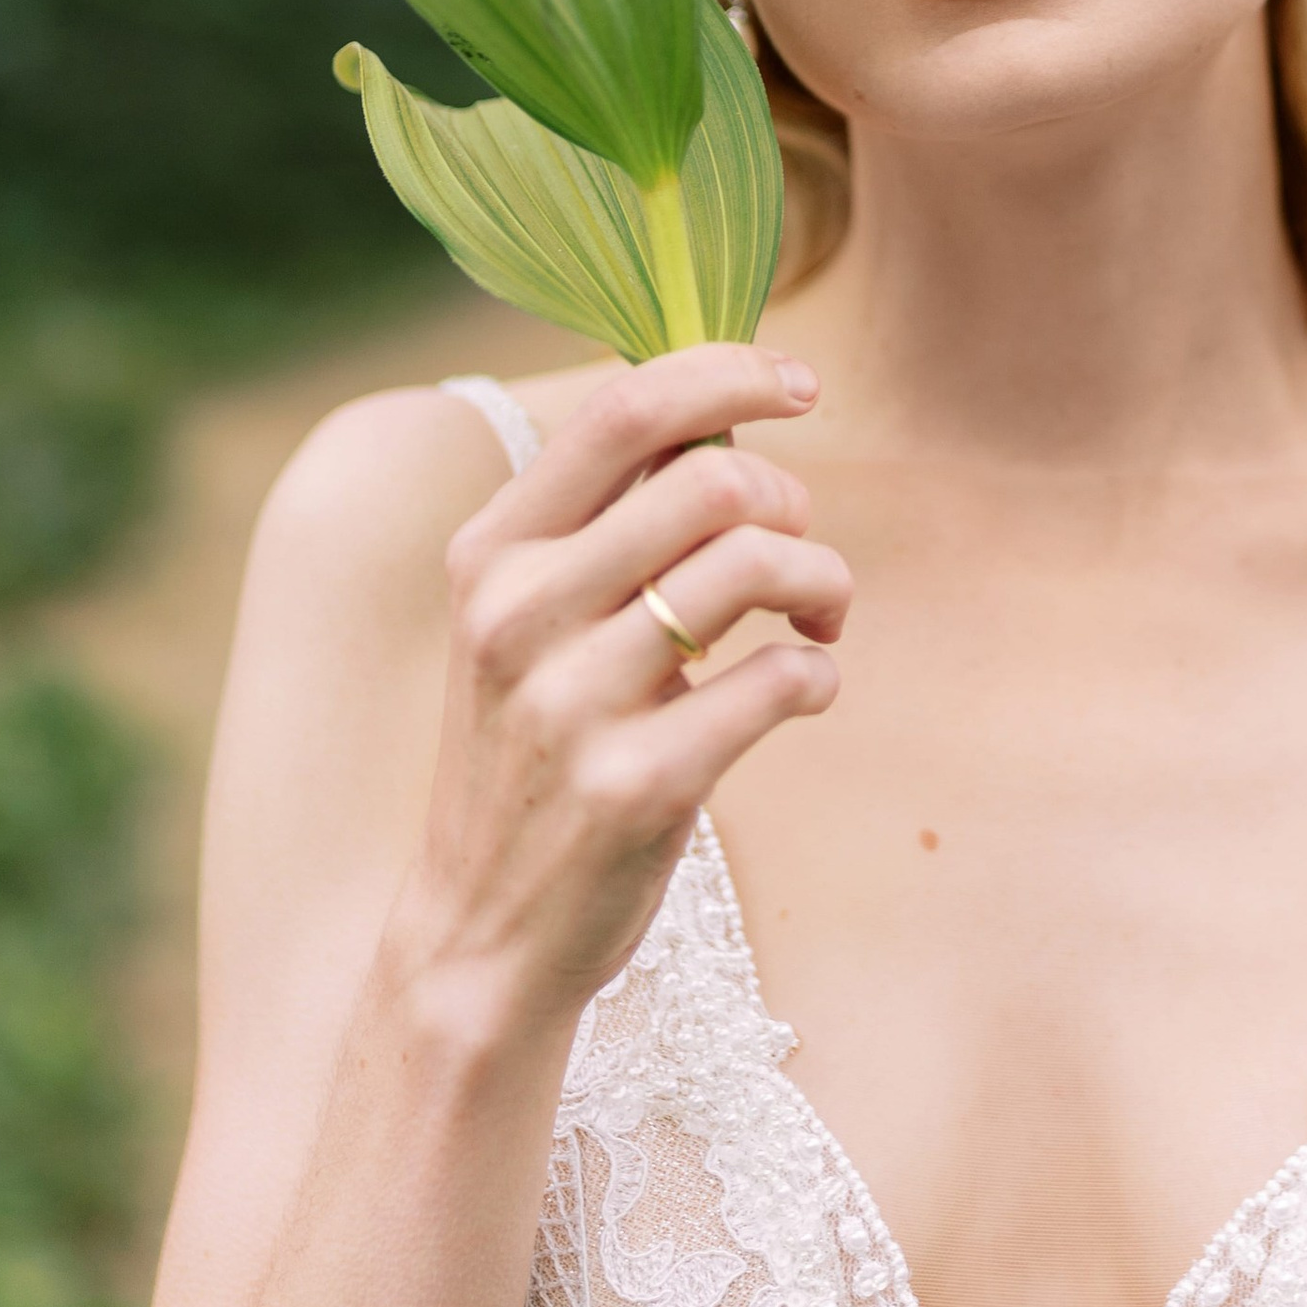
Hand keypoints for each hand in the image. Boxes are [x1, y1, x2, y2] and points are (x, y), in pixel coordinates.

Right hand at [387, 345, 844, 1042]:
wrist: (481, 934)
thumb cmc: (534, 754)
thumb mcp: (529, 623)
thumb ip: (610, 521)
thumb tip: (728, 414)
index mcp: (492, 552)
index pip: (623, 408)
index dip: (732, 372)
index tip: (800, 383)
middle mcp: (519, 613)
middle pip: (714, 481)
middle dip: (792, 502)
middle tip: (798, 551)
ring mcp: (572, 703)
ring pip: (758, 567)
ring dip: (825, 580)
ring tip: (818, 618)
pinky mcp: (636, 785)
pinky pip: (782, 680)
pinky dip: (819, 672)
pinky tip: (802, 690)